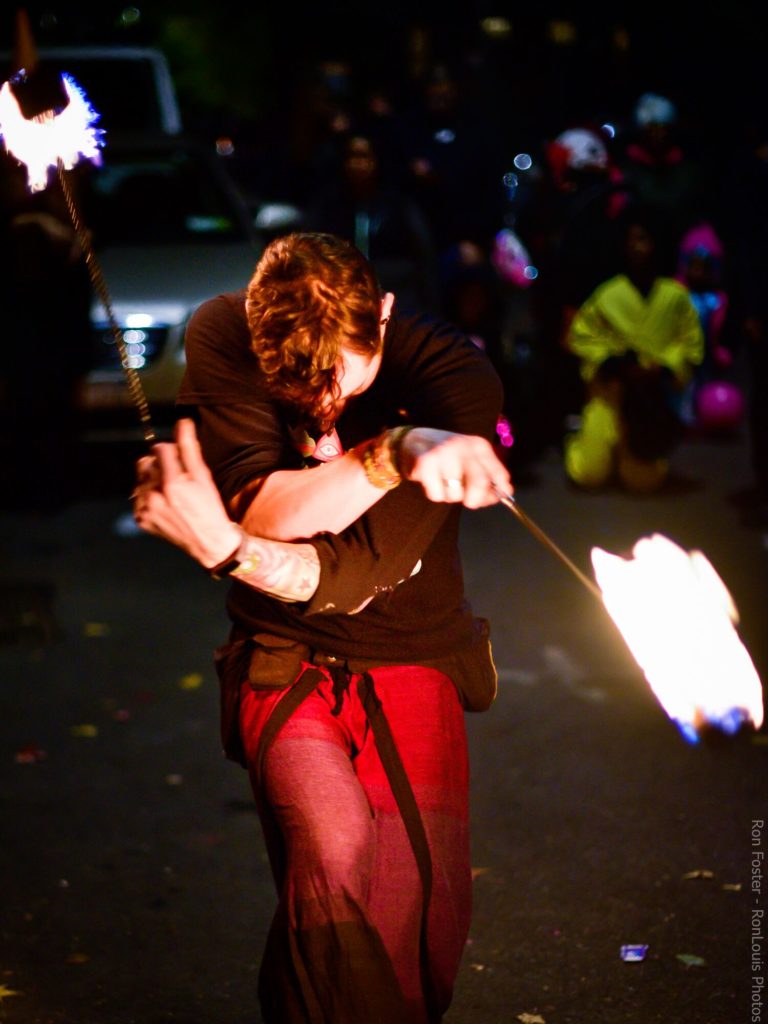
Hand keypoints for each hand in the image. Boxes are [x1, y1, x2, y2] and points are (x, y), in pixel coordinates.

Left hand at [133, 418, 241, 568]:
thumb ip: (189, 448)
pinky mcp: (140, 519)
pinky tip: (165, 504)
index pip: (159, 449)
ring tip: (171, 493)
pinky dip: (149, 497)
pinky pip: (138, 496)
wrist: (208, 541)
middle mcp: (155, 496)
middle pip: (145, 462)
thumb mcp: (203, 476)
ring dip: (152, 481)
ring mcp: (145, 509)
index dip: (170, 450)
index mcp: (172, 483)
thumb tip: (183, 422)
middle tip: (176, 478)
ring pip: (140, 479)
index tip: (178, 459)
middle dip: (159, 465)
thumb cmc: (209, 506)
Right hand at [397, 428, 512, 507]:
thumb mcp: (470, 459)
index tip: (494, 499)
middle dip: (475, 499)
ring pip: (456, 493)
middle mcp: (463, 446)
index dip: (499, 491)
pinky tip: (431, 481)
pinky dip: (435, 494)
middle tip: (469, 500)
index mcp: (478, 445)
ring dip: (450, 496)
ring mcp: (443, 453)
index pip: (498, 473)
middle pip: (480, 483)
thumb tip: (504, 495)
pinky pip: (437, 494)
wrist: (412, 440)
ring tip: (443, 483)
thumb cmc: (446, 455)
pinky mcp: (425, 463)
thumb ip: (486, 476)